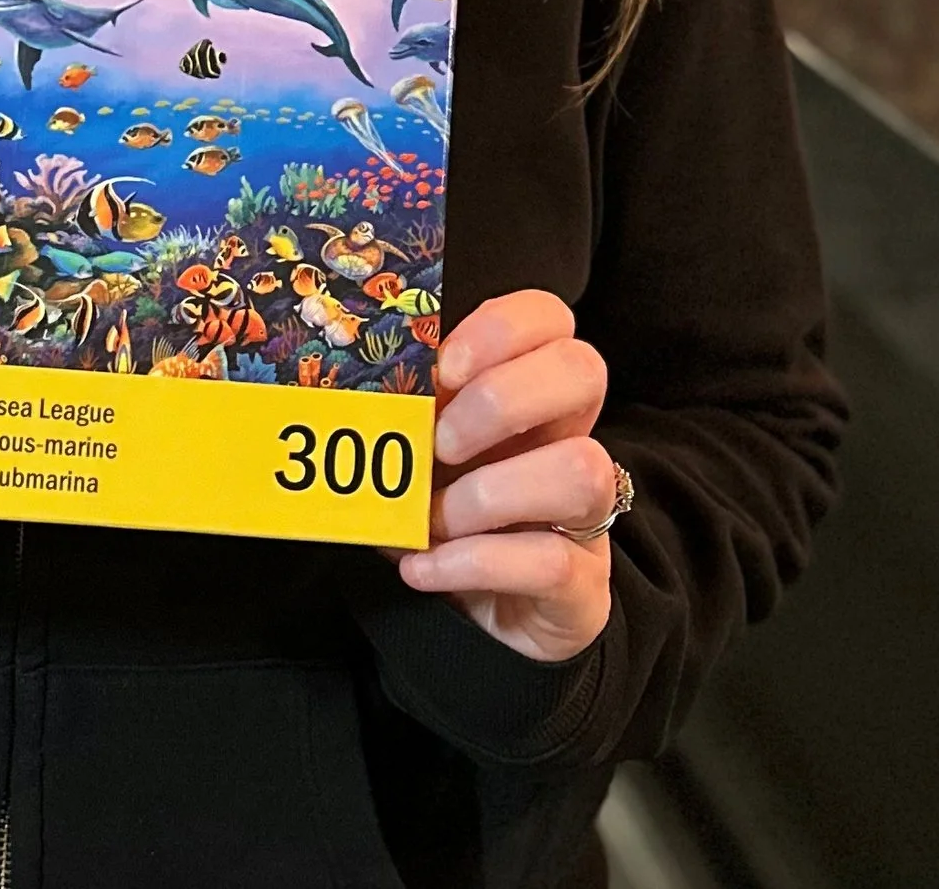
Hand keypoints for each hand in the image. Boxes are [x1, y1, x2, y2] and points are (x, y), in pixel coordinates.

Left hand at [394, 289, 615, 664]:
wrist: (485, 620)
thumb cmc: (449, 516)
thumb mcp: (424, 456)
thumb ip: (408, 415)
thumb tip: (350, 386)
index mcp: (533, 394)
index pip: (551, 317)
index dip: (502, 328)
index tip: (444, 366)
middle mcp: (572, 439)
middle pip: (583, 371)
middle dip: (500, 399)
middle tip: (439, 445)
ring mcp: (588, 513)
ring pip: (581, 469)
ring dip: (488, 494)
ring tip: (432, 520)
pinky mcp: (583, 586)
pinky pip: (550, 562)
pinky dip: (469, 563)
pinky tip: (420, 567)